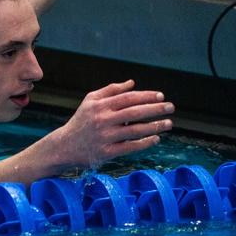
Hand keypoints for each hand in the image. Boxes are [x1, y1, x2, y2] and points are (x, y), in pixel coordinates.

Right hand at [54, 80, 173, 167]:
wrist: (64, 146)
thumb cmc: (81, 121)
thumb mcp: (90, 101)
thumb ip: (110, 90)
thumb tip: (132, 83)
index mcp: (100, 106)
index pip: (128, 98)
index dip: (146, 96)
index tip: (161, 96)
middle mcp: (102, 120)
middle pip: (134, 113)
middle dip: (155, 109)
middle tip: (171, 107)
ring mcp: (105, 137)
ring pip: (135, 131)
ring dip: (154, 126)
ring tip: (168, 123)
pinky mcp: (106, 153)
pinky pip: (130, 147)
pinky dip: (144, 143)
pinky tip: (156, 138)